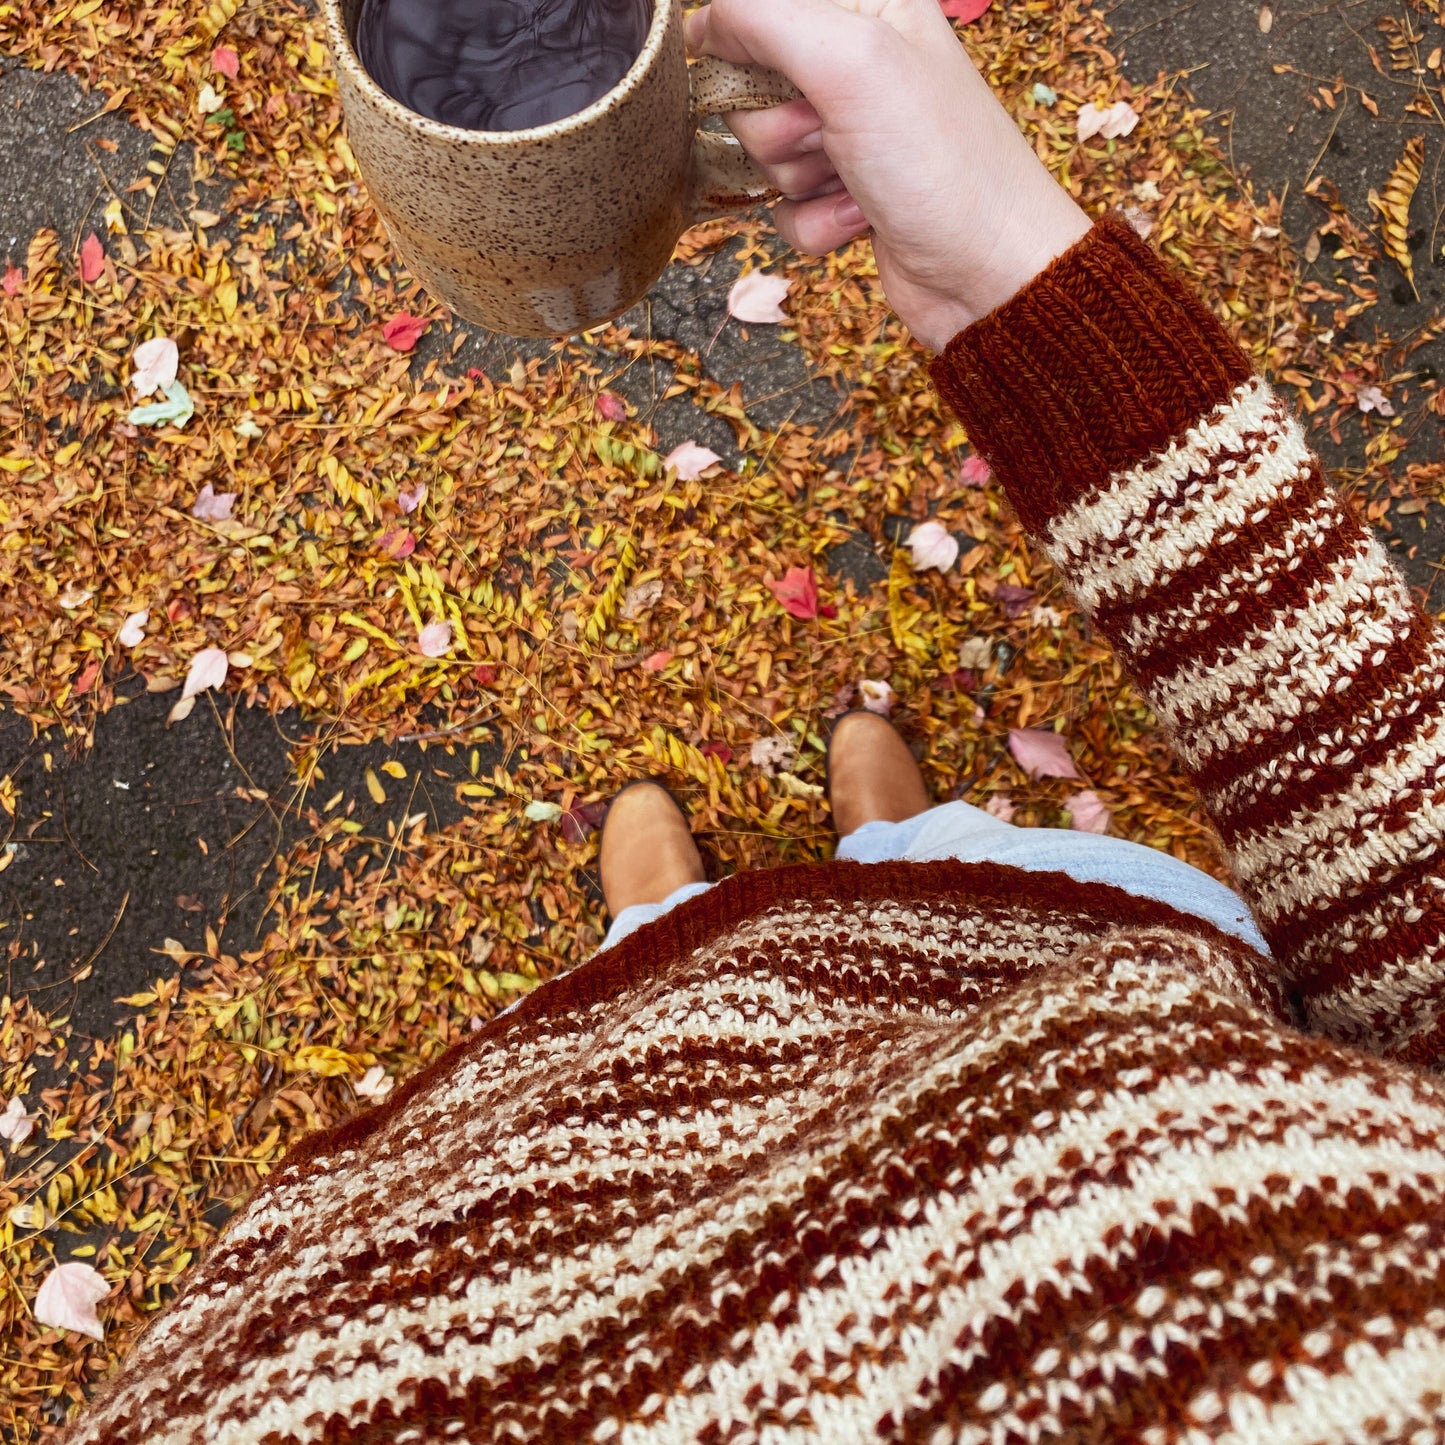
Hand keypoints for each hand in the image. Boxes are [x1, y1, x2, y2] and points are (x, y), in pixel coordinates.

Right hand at [685, 0, 1090, 350]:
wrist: (989, 274)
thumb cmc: (942, 164)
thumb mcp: (851, 62)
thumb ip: (766, 19)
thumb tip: (702, 22)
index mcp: (869, 5)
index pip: (764, 6)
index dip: (743, 40)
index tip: (752, 72)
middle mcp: (861, 62)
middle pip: (753, 81)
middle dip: (777, 121)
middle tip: (829, 133)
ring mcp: (854, 131)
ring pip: (765, 149)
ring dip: (799, 176)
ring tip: (856, 179)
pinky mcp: (847, 194)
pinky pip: (786, 206)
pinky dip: (814, 221)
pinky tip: (861, 219)